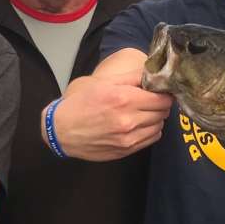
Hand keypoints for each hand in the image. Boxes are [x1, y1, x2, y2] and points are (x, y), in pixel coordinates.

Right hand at [53, 71, 172, 160]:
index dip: (163, 92)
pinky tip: (139, 124)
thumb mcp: (102, 82)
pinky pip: (152, 139)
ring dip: (155, 118)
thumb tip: (153, 74)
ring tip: (143, 112)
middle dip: (160, 104)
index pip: (162, 98)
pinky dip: (150, 130)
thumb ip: (130, 77)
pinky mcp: (126, 150)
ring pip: (159, 125)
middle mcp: (128, 120)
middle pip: (163, 112)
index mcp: (123, 99)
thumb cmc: (79, 103)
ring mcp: (128, 138)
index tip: (159, 90)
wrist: (61, 131)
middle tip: (151, 99)